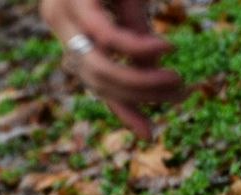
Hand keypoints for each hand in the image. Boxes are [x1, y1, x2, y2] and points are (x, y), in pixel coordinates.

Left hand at [39, 0, 182, 137]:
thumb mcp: (132, 6)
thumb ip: (136, 43)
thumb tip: (150, 77)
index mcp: (69, 28)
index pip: (94, 81)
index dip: (121, 111)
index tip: (149, 135)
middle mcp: (60, 23)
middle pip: (97, 80)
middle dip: (140, 94)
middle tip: (180, 94)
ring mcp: (63, 14)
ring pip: (99, 68)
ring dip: (142, 80)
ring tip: (176, 80)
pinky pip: (107, 37)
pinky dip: (139, 48)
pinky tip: (167, 48)